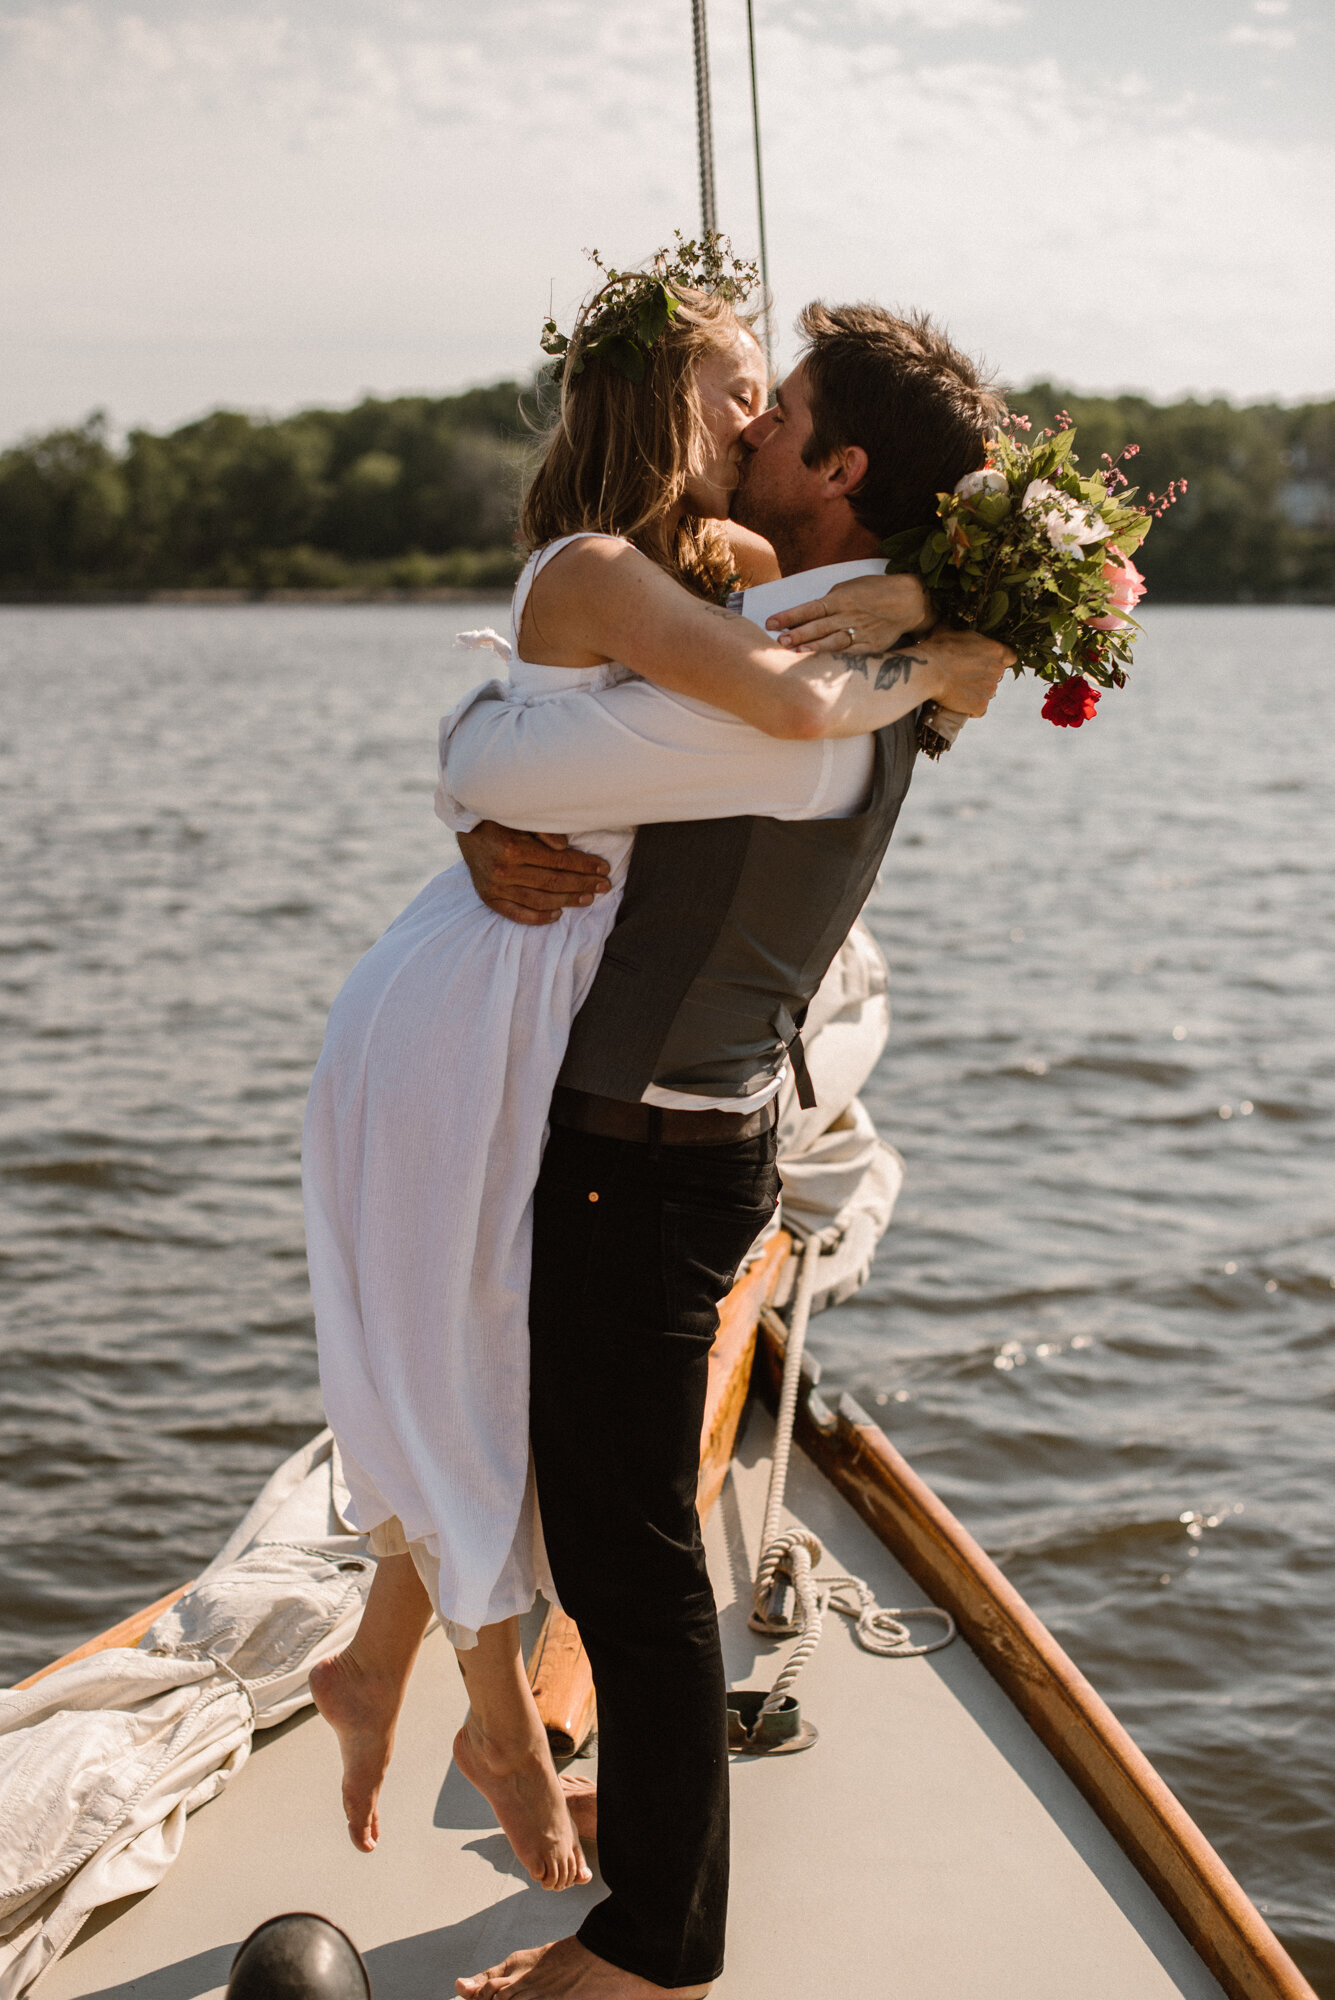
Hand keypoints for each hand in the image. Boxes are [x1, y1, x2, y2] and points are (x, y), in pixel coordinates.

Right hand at [457, 822, 610, 925]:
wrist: (466, 827)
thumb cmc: (499, 818)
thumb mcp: (520, 816)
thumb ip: (543, 830)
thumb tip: (564, 847)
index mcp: (514, 849)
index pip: (559, 861)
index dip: (584, 865)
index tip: (603, 868)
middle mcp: (504, 871)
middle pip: (553, 882)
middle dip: (583, 884)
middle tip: (604, 886)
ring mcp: (495, 888)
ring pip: (540, 900)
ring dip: (567, 901)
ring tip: (588, 899)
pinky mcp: (488, 898)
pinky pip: (517, 914)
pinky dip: (539, 918)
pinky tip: (558, 914)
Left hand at [764, 573, 931, 654]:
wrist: (908, 601)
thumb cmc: (873, 592)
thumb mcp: (848, 587)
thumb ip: (828, 601)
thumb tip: (806, 615)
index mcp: (840, 598)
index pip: (809, 608)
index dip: (789, 616)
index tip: (770, 623)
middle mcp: (848, 615)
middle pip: (818, 626)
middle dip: (797, 634)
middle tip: (778, 641)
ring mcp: (860, 632)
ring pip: (833, 641)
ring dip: (814, 647)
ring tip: (796, 652)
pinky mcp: (870, 646)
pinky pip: (850, 653)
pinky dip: (836, 659)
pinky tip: (822, 664)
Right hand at [923, 627, 1014, 716]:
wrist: (927, 671)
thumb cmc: (937, 649)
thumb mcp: (949, 632)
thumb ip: (960, 634)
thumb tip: (948, 626)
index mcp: (995, 649)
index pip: (1010, 657)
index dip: (999, 661)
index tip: (986, 663)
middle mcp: (997, 670)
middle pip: (996, 676)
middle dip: (983, 677)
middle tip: (964, 677)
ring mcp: (990, 689)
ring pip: (987, 693)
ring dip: (976, 693)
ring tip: (958, 689)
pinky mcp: (981, 705)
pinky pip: (979, 710)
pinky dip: (971, 709)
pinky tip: (959, 703)